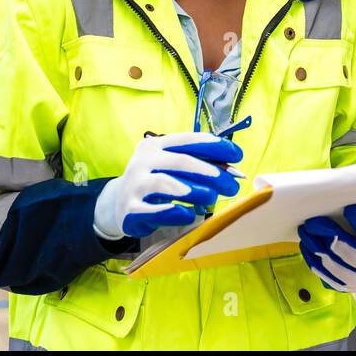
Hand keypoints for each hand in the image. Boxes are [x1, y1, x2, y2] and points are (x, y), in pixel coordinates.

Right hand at [94, 132, 242, 239]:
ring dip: (194, 190)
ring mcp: (135, 184)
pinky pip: (154, 210)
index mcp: (157, 145)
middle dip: (211, 173)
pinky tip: (190, 215)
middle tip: (232, 186)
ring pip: (167, 184)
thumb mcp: (173, 167)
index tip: (237, 155)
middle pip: (181, 162)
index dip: (215, 146)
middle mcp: (144, 161)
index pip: (189, 140)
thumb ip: (199, 164)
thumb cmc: (155, 181)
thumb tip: (232, 170)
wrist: (118, 202)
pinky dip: (174, 212)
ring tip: (213, 198)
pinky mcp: (130, 209)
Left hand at [297, 204, 355, 292]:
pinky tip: (306, 245)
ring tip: (305, 231)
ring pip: (336, 266)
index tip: (348, 208)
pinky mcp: (348, 287)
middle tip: (313, 220)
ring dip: (317, 247)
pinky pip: (327, 275)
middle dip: (331, 235)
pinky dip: (314, 260)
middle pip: (352, 253)